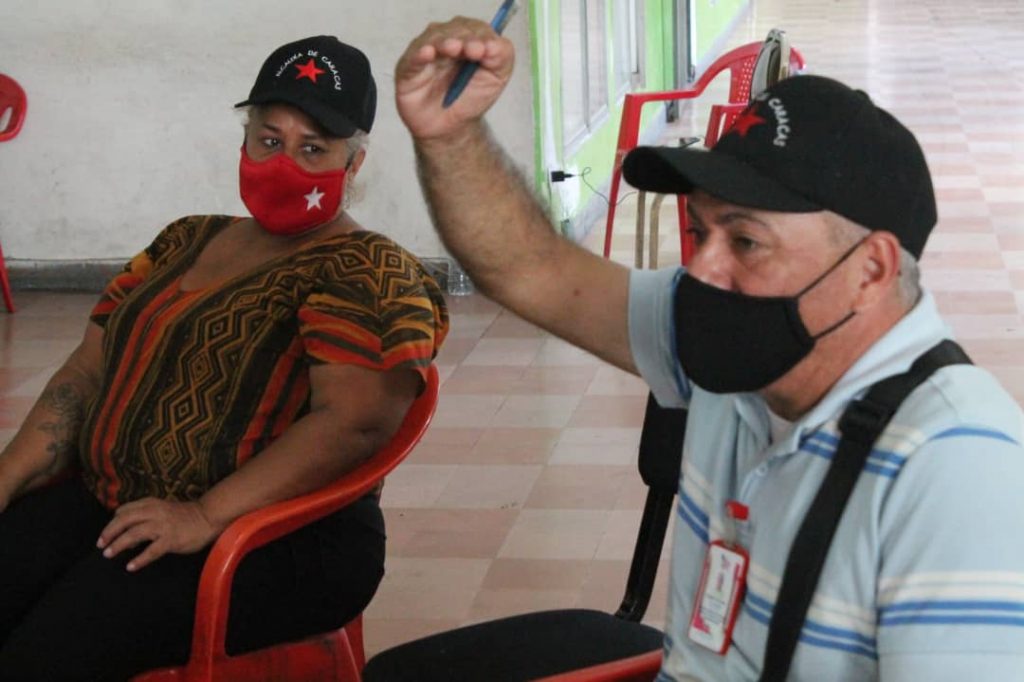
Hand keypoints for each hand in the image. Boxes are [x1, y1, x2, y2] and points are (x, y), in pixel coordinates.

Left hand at [97, 497, 219, 570]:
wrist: (208, 518)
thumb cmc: (185, 517)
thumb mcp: (162, 512)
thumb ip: (144, 522)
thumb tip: (126, 540)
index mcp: (151, 504)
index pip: (124, 510)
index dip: (112, 522)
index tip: (106, 534)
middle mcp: (155, 512)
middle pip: (124, 520)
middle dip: (109, 533)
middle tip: (100, 545)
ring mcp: (163, 526)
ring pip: (134, 534)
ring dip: (118, 545)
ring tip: (108, 554)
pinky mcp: (171, 539)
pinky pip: (151, 551)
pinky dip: (139, 559)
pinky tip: (131, 566)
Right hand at [395, 17, 514, 140]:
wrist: (450, 129)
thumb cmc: (470, 100)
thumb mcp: (495, 78)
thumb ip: (502, 57)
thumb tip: (494, 43)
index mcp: (467, 40)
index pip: (473, 28)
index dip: (480, 35)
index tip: (486, 49)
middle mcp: (444, 42)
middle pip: (453, 29)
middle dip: (465, 38)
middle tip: (474, 50)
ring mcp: (425, 53)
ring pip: (432, 38)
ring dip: (444, 41)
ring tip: (453, 48)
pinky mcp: (407, 69)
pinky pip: (412, 58)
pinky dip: (420, 54)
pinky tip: (428, 53)